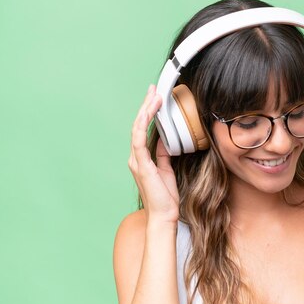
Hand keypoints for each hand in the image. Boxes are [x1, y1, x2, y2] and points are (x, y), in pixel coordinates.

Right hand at [128, 85, 179, 223]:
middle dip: (146, 105)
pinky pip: (139, 141)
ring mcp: (136, 161)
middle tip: (153, 89)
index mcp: (141, 158)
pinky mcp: (141, 165)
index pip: (143, 129)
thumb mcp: (167, 169)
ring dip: (146, 111)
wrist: (163, 214)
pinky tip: (149, 113)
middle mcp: (136, 157)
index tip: (155, 98)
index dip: (148, 112)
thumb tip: (165, 140)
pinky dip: (143, 125)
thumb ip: (163, 154)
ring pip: (137, 129)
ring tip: (154, 96)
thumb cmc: (165, 195)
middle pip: (138, 125)